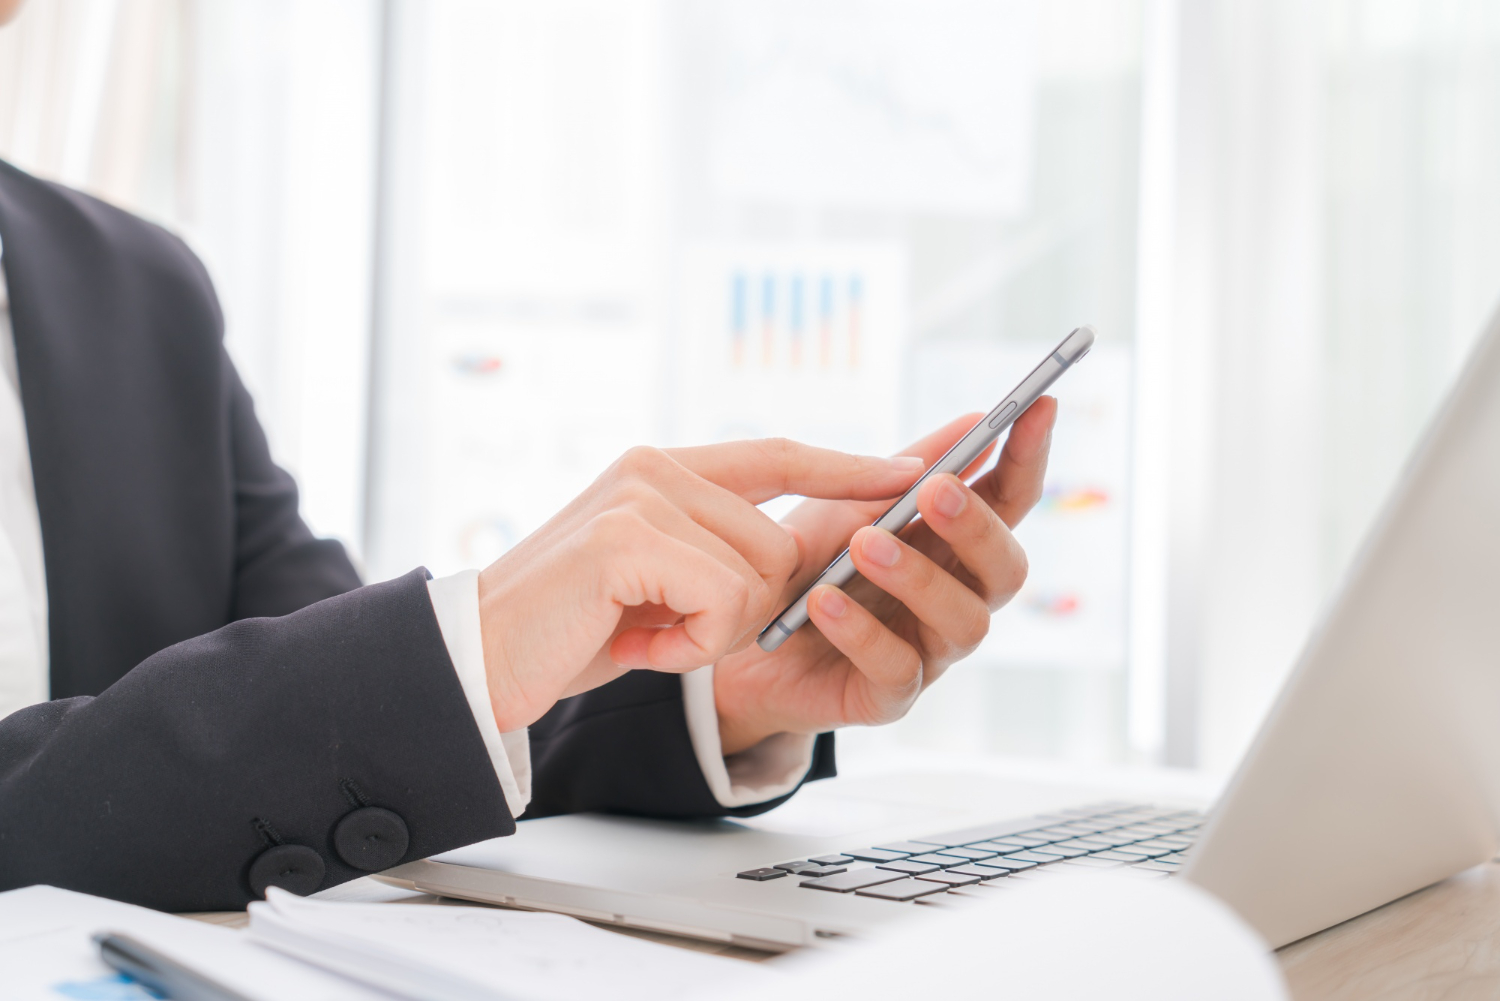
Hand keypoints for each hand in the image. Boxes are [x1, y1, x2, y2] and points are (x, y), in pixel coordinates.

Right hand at [474, 442, 926, 731]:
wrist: (478, 661)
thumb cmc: (567, 628)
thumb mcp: (654, 579)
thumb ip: (712, 548)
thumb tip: (798, 555)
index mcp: (662, 467)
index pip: (778, 453)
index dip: (847, 466)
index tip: (912, 470)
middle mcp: (654, 467)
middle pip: (779, 540)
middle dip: (746, 609)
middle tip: (669, 631)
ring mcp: (640, 495)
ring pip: (758, 574)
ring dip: (711, 632)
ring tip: (642, 634)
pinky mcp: (627, 537)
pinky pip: (722, 600)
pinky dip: (689, 646)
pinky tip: (635, 645)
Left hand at [711, 398, 1056, 753]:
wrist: (734, 637)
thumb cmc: (801, 562)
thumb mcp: (843, 503)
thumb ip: (904, 469)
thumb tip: (977, 419)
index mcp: (952, 545)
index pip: (1009, 500)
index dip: (1029, 457)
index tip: (1040, 405)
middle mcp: (955, 599)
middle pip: (1005, 570)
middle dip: (976, 528)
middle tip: (934, 491)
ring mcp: (928, 652)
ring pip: (964, 622)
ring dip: (917, 577)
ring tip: (863, 545)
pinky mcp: (887, 697)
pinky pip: (896, 669)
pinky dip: (861, 632)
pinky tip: (824, 600)